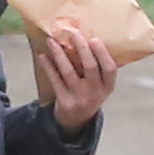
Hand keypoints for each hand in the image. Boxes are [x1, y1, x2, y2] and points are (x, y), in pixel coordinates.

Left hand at [29, 12, 114, 129]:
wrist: (76, 121)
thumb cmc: (89, 94)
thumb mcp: (100, 86)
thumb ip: (98, 69)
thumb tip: (86, 39)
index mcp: (107, 86)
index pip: (110, 69)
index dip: (102, 54)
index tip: (94, 39)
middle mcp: (95, 92)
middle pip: (90, 67)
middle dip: (81, 48)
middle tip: (73, 32)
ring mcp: (79, 97)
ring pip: (69, 71)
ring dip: (59, 54)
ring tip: (52, 40)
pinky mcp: (64, 101)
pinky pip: (55, 80)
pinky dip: (48, 67)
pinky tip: (43, 56)